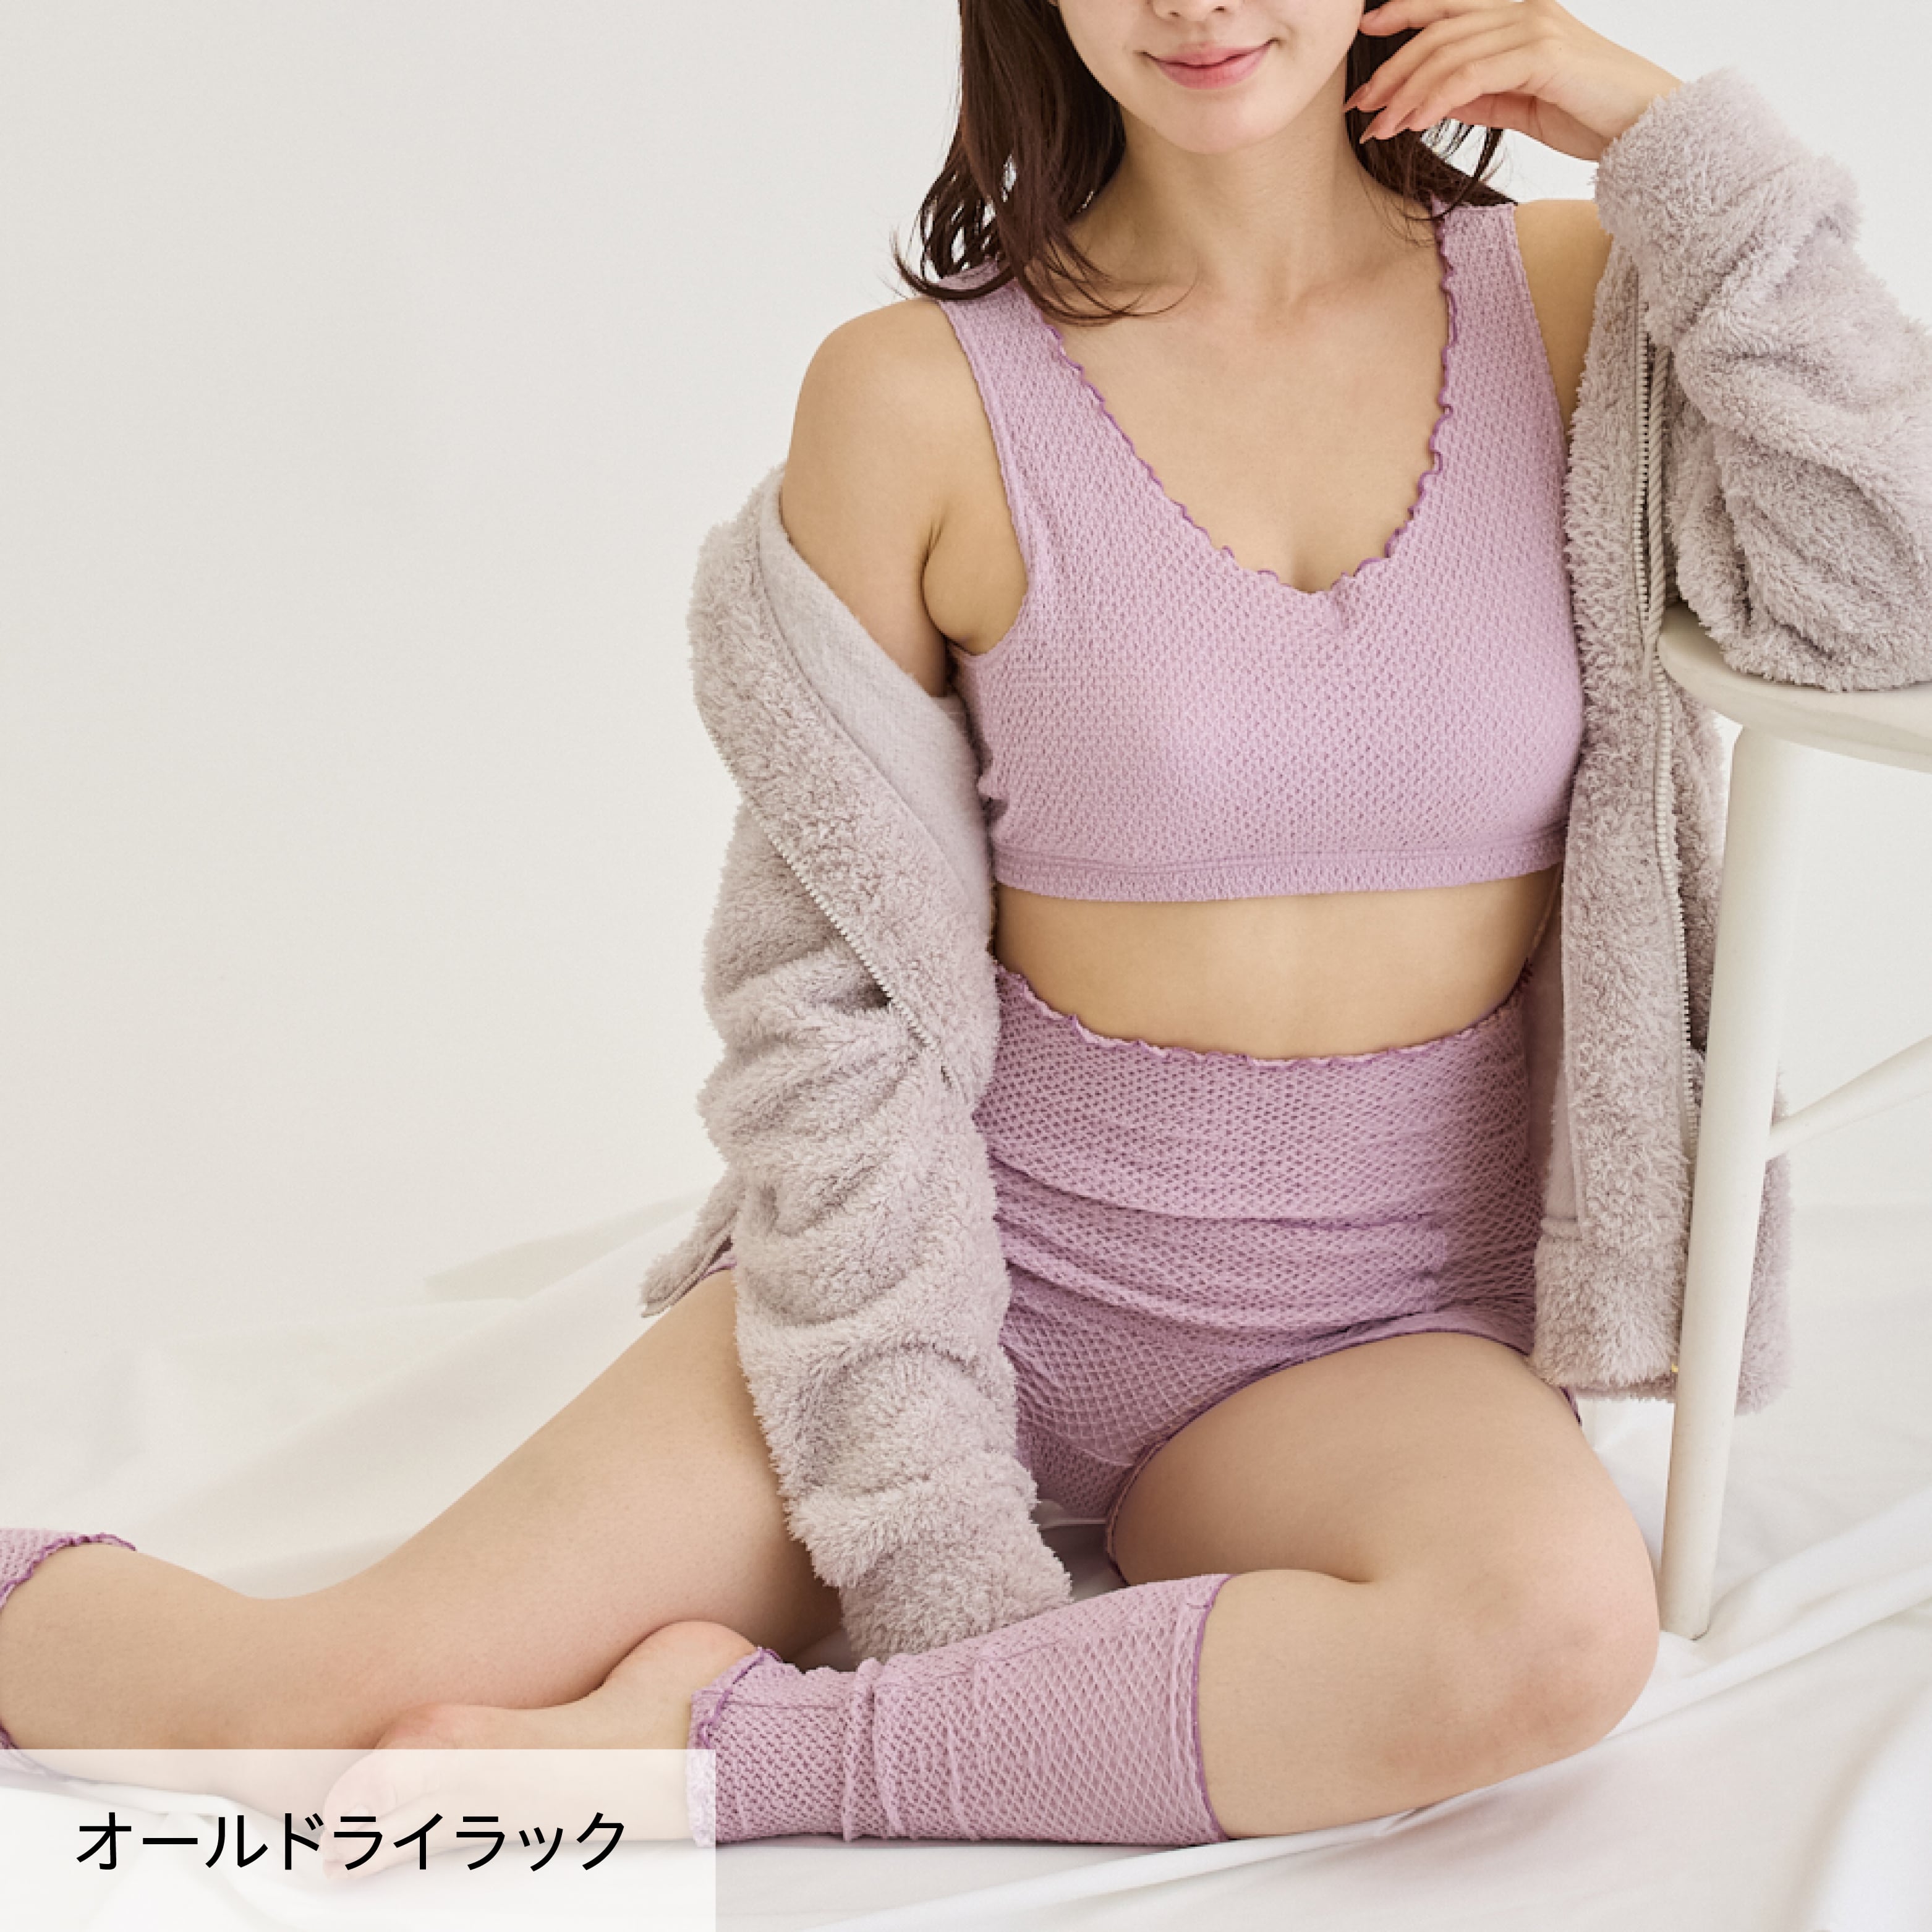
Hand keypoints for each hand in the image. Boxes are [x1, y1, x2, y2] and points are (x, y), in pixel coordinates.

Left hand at [1347, 0, 1683, 163]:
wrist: (1645, 128)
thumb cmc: (1588, 114)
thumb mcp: (1519, 103)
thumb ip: (1480, 94)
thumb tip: (1434, 100)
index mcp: (1521, 14)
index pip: (1449, 5)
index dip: (1403, 15)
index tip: (1367, 39)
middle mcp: (1525, 11)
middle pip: (1440, 28)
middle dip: (1393, 68)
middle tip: (1361, 104)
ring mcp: (1534, 28)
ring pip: (1449, 51)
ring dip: (1406, 92)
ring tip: (1379, 126)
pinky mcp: (1541, 56)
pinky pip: (1471, 74)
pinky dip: (1435, 99)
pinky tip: (1412, 123)